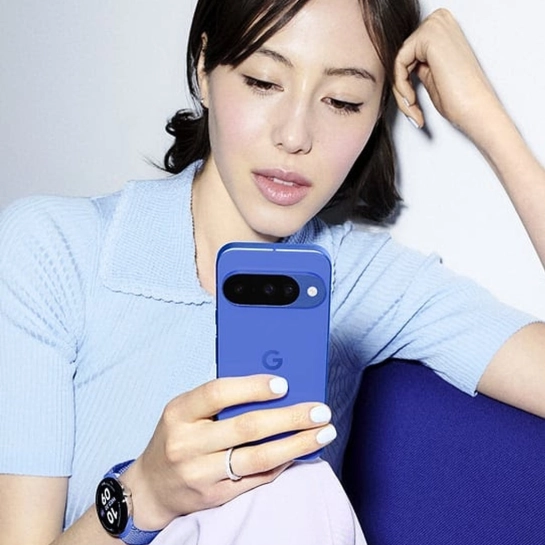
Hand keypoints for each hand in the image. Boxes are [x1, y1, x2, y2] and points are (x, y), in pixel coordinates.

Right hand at [121, 375, 334, 529]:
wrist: (150, 487)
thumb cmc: (176, 437)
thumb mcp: (186, 410)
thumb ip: (219, 399)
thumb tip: (272, 387)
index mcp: (179, 412)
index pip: (218, 393)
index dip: (253, 388)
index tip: (284, 385)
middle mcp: (187, 443)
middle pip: (247, 427)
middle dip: (290, 417)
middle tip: (320, 411)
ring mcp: (200, 473)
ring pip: (257, 458)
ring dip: (296, 444)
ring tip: (323, 433)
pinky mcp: (214, 496)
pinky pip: (256, 479)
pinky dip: (282, 464)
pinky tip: (300, 452)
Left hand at [393, 9, 501, 138]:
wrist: (476, 110)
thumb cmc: (461, 98)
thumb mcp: (432, 75)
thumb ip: (417, 63)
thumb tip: (402, 64)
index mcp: (442, 27)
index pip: (407, 53)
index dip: (403, 82)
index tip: (410, 104)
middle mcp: (439, 21)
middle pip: (400, 55)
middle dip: (400, 86)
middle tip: (411, 108)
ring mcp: (434, 25)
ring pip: (397, 61)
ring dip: (400, 90)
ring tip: (413, 107)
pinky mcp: (428, 36)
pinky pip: (397, 63)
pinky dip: (400, 86)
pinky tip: (412, 100)